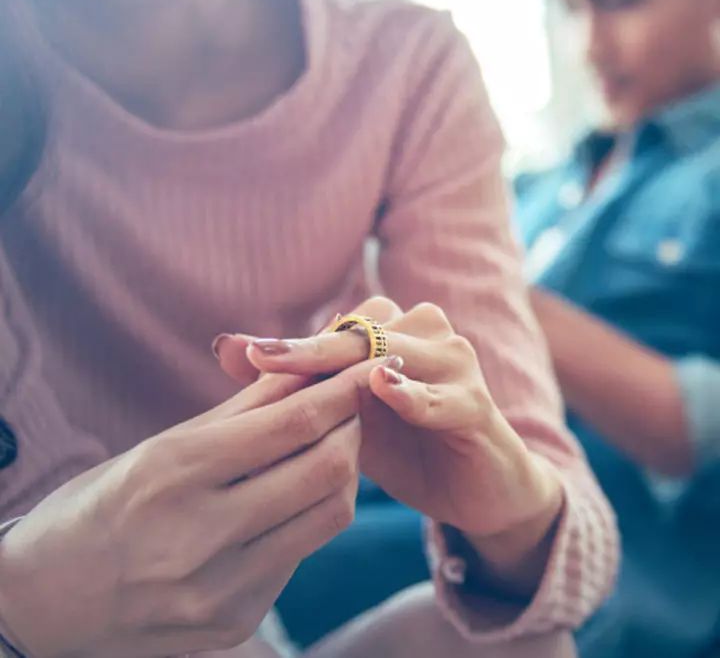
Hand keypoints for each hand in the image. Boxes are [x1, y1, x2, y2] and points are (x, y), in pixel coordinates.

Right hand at [0, 361, 381, 657]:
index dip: (342, 389)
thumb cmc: (104, 501)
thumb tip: (310, 363)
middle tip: (354, 401)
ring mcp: (220, 590)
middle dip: (353, 425)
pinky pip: (300, 553)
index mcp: (175, 473)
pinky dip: (310, 513)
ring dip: (344, 469)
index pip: (292, 422)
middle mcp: (199, 537)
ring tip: (332, 441)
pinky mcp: (235, 623)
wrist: (47, 597)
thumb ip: (245, 407)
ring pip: (328, 514)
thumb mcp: (164, 444)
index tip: (369, 363)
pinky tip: (294, 495)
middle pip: (325, 468)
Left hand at [216, 298, 562, 544]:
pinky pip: (442, 395)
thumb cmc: (405, 446)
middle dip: (310, 347)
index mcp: (395, 329)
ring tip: (307, 372)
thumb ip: (296, 383)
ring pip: (398, 353)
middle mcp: (427, 333)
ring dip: (352, 364)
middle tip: (261, 356)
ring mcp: (456, 363)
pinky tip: (382, 389)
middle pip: (362, 333)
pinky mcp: (478, 403)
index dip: (292, 340)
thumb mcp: (344, 417)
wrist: (475, 488)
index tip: (241, 352)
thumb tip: (224, 347)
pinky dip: (412, 394)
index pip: (338, 325)